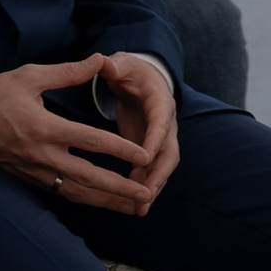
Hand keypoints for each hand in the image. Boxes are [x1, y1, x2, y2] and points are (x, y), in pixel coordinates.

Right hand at [0, 54, 156, 217]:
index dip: (120, 150)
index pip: (90, 141)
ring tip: (132, 207)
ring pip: (77, 192)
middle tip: (147, 195)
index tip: (144, 157)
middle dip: (120, 188)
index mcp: (43, 127)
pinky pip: (62, 192)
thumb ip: (68, 72)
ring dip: (106, 201)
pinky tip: (102, 201)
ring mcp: (34, 170)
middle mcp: (40, 154)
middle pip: (89, 177)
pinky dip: (85, 198)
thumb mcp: (29, 76)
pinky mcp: (29, 177)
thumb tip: (99, 60)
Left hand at [98, 51, 180, 203]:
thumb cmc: (129, 70)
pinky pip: (151, 170)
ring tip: (140, 209)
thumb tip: (102, 61)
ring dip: (153, 186)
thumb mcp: (122, 64)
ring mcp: (161, 138)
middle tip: (146, 194)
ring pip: (162, 166)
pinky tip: (132, 204)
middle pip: (169, 152)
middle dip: (159, 174)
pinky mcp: (150, 148)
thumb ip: (114, 65)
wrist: (141, 79)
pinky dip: (144, 185)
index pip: (160, 122)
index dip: (154, 139)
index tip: (145, 157)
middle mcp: (166, 123)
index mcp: (160, 101)